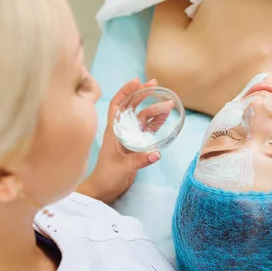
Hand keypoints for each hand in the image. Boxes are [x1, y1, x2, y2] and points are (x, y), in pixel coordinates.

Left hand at [77, 78, 163, 203]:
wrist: (104, 188)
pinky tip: (165, 118)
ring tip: (167, 103)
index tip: (138, 81)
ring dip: (153, 110)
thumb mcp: (124, 167)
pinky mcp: (135, 145)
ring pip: (142, 118)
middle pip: (131, 107)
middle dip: (143, 94)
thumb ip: (140, 160)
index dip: (126, 91)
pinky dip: (155, 123)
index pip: (117, 105)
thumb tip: (157, 154)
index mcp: (113, 131)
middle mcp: (120, 130)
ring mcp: (128, 137)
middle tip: (156, 84)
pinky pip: (147, 130)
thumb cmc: (107, 176)